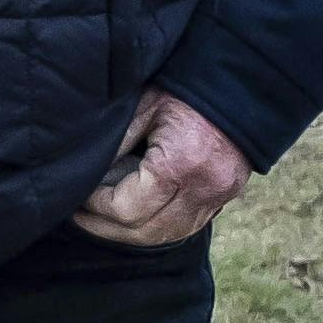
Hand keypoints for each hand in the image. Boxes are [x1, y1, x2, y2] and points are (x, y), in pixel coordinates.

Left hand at [75, 89, 249, 247]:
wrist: (241, 86)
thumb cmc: (187, 91)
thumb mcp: (143, 108)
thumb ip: (115, 145)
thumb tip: (86, 174)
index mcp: (179, 166)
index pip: (126, 209)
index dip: (97, 206)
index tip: (81, 195)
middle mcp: (202, 189)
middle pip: (145, 232)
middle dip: (107, 228)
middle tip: (80, 218)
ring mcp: (218, 197)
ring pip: (167, 236)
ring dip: (132, 234)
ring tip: (103, 222)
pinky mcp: (225, 197)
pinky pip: (187, 227)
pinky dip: (159, 229)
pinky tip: (137, 220)